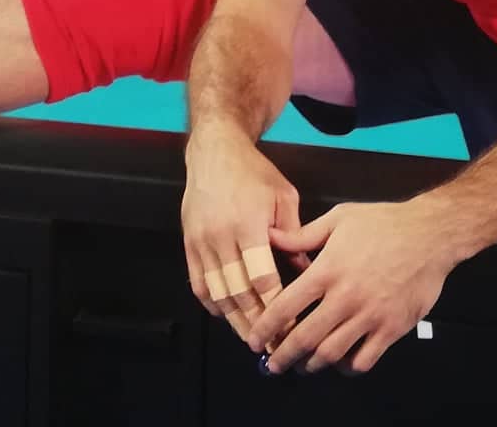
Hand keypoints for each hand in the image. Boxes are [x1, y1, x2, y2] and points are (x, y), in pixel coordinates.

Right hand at [181, 130, 299, 343]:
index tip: (291, 327)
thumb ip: (295, 236)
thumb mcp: (285, 197)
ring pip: (217, 293)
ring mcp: (201, 240)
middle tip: (274, 345)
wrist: (215, 151)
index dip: (276, 307)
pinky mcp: (188, 242)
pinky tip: (226, 315)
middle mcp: (221, 236)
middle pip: (239, 292)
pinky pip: (198, 283)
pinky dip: (212, 304)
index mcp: (249, 224)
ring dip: (235, 320)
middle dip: (258, 323)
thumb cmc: (255, 172)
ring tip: (252, 339)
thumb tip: (308, 272)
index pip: (262, 278)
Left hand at [249, 200, 456, 375]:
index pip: (286, 306)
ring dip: (311, 365)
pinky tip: (340, 363)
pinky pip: (365, 360)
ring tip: (303, 366)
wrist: (431, 234)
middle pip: (304, 338)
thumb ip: (302, 235)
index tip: (255, 340)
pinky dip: (347, 368)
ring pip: (332, 354)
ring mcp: (370, 315)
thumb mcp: (339, 218)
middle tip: (273, 364)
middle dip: (283, 356)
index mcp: (328, 270)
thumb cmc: (384, 222)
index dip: (266, 328)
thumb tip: (272, 237)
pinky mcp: (392, 328)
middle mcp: (345, 297)